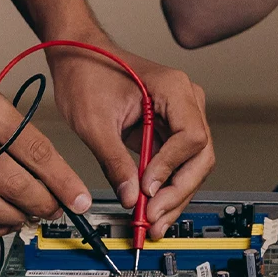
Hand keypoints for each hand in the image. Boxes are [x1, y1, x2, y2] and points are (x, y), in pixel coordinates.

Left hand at [48, 33, 214, 238]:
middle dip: (178, 191)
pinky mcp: (168, 128)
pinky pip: (175, 163)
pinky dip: (164, 186)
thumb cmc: (86, 72)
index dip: (170, 168)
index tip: (147, 189)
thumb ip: (115, 162)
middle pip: (200, 156)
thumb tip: (132, 198)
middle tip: (153, 220)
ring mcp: (180, 115)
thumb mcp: (94, 122)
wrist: (77, 53)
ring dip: (174, 195)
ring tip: (152, 223)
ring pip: (191, 165)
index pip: (191, 137)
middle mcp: (185, 100)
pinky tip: (152, 209)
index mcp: (173, 88)